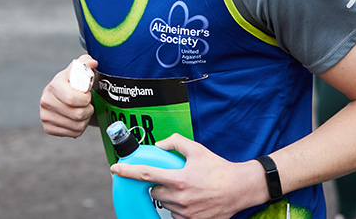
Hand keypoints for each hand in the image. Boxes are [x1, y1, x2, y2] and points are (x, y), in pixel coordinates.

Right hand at [40, 54, 97, 137]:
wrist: (64, 94)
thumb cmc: (75, 82)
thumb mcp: (80, 69)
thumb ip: (86, 63)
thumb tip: (92, 63)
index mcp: (54, 85)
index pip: (72, 99)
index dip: (86, 99)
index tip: (88, 94)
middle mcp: (46, 100)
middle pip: (77, 114)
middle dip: (88, 110)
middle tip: (88, 104)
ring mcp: (45, 115)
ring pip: (77, 126)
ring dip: (85, 120)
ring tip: (83, 110)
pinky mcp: (48, 128)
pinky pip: (72, 133)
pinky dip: (79, 128)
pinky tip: (76, 119)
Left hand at [110, 134, 264, 218]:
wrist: (239, 189)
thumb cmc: (218, 168)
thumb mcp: (197, 149)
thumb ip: (175, 143)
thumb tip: (159, 145)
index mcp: (178, 179)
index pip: (145, 174)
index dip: (128, 171)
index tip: (115, 168)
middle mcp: (179, 198)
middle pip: (153, 192)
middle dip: (156, 185)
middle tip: (167, 177)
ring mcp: (185, 212)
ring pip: (164, 204)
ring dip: (168, 196)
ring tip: (183, 188)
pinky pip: (176, 215)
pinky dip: (178, 207)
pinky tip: (190, 198)